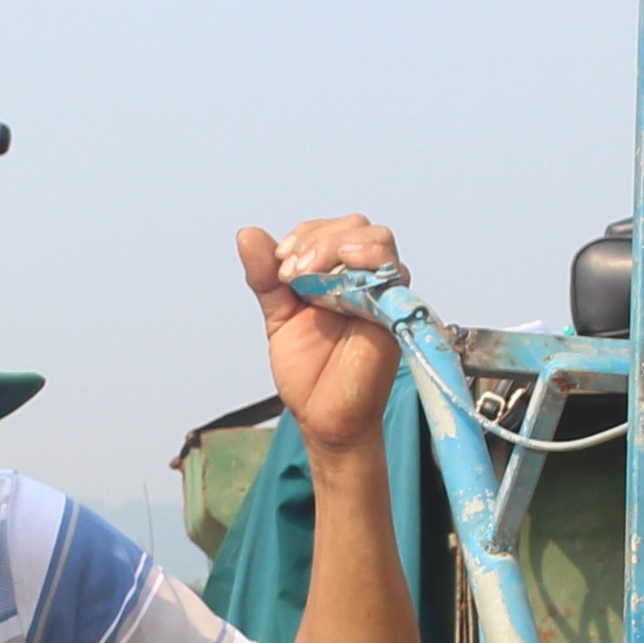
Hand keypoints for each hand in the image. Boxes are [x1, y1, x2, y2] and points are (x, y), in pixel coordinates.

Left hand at [238, 217, 405, 455]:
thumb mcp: (279, 316)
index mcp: (337, 275)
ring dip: (337, 245)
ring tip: (309, 274)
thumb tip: (248, 234)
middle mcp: (363, 279)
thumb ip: (265, 277)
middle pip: (356, 226)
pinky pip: (394, 271)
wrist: (322, 416)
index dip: (304, 236)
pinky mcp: (396, 312)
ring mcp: (382, 293)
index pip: (329, 229)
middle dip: (318, 239)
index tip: (280, 265)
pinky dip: (369, 260)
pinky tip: (343, 271)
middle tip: (292, 273)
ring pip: (377, 239)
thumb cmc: (308, 371)